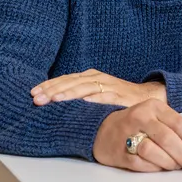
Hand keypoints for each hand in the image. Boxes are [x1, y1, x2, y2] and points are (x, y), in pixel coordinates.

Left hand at [31, 69, 166, 107]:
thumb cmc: (118, 98)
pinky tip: (81, 103)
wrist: (148, 97)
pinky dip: (92, 99)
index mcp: (90, 77)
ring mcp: (109, 86)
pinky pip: (104, 97)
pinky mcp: (119, 97)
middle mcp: (97, 79)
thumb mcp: (96, 93)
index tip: (32, 93)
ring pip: (84, 88)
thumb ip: (79, 96)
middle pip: (70, 83)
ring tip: (53, 99)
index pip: (65, 80)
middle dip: (52, 90)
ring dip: (68, 93)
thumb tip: (53, 103)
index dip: (48, 85)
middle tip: (36, 98)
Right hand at [93, 99, 181, 171]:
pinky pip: (141, 163)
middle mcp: (140, 117)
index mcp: (154, 106)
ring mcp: (127, 134)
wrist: (101, 130)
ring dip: (171, 162)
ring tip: (177, 167)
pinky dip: (155, 168)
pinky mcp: (119, 152)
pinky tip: (161, 168)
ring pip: (154, 151)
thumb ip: (181, 125)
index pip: (180, 124)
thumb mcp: (158, 117)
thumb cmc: (137, 124)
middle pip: (168, 138)